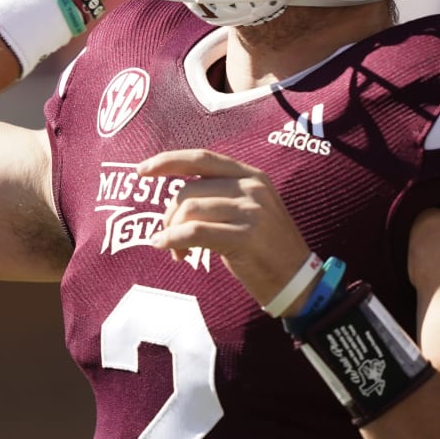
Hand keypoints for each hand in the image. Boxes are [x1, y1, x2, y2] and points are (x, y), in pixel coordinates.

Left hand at [137, 149, 315, 310]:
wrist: (298, 280)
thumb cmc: (266, 248)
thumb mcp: (249, 211)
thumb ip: (219, 197)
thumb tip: (175, 202)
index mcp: (252, 175)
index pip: (202, 158)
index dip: (168, 161)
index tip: (141, 170)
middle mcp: (251, 188)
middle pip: (189, 189)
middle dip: (170, 214)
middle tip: (169, 236)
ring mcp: (250, 211)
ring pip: (189, 210)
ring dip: (172, 232)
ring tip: (177, 251)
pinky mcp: (245, 237)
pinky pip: (194, 232)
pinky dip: (174, 240)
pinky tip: (171, 251)